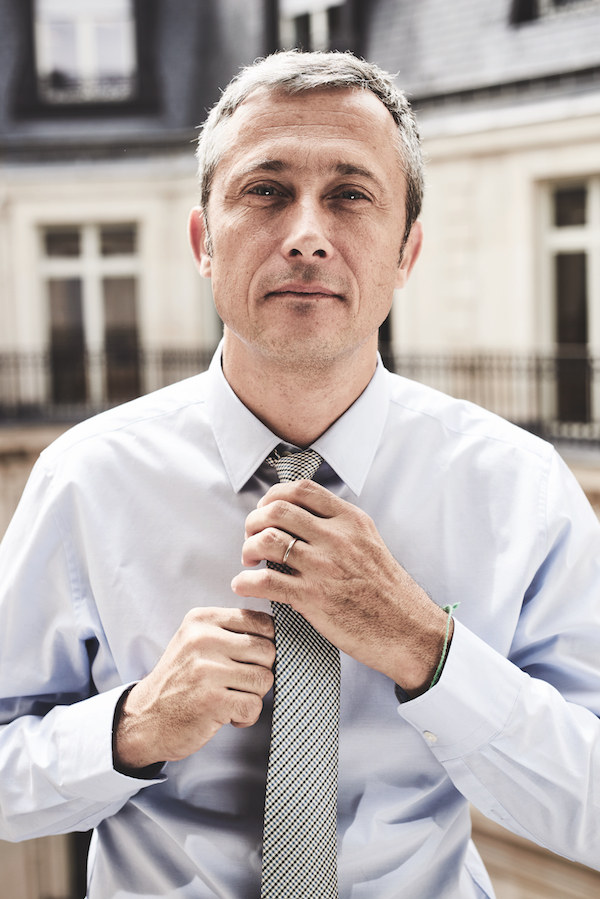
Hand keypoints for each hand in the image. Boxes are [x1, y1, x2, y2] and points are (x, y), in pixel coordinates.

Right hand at [114, 607, 274, 768]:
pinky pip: (254, 706)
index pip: (261, 622)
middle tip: (240, 684)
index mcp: (202, 620)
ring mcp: (206, 670)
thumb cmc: (180, 681)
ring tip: (231, 698)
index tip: (251, 660)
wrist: (144, 719)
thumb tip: (279, 633)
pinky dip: (246, 716)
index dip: (267, 644)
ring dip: (253, 696)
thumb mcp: (195, 642)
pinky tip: (227, 715)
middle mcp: (203, 640)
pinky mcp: (211, 701)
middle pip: (268, 650)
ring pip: (264, 679)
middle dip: (261, 671)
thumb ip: (230, 632)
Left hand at [231, 481, 448, 692]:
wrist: (408, 630)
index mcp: (351, 520)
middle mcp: (337, 538)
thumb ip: (339, 528)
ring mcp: (324, 567)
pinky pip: (265, 582)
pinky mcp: (313, 598)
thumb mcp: (369, 543)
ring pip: (267, 541)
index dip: (274, 496)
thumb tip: (302, 521)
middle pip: (278, 510)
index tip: (265, 510)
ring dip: (247, 549)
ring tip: (249, 560)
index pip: (302, 490)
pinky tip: (243, 586)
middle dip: (254, 521)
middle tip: (251, 536)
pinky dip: (245, 583)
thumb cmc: (389, 592)